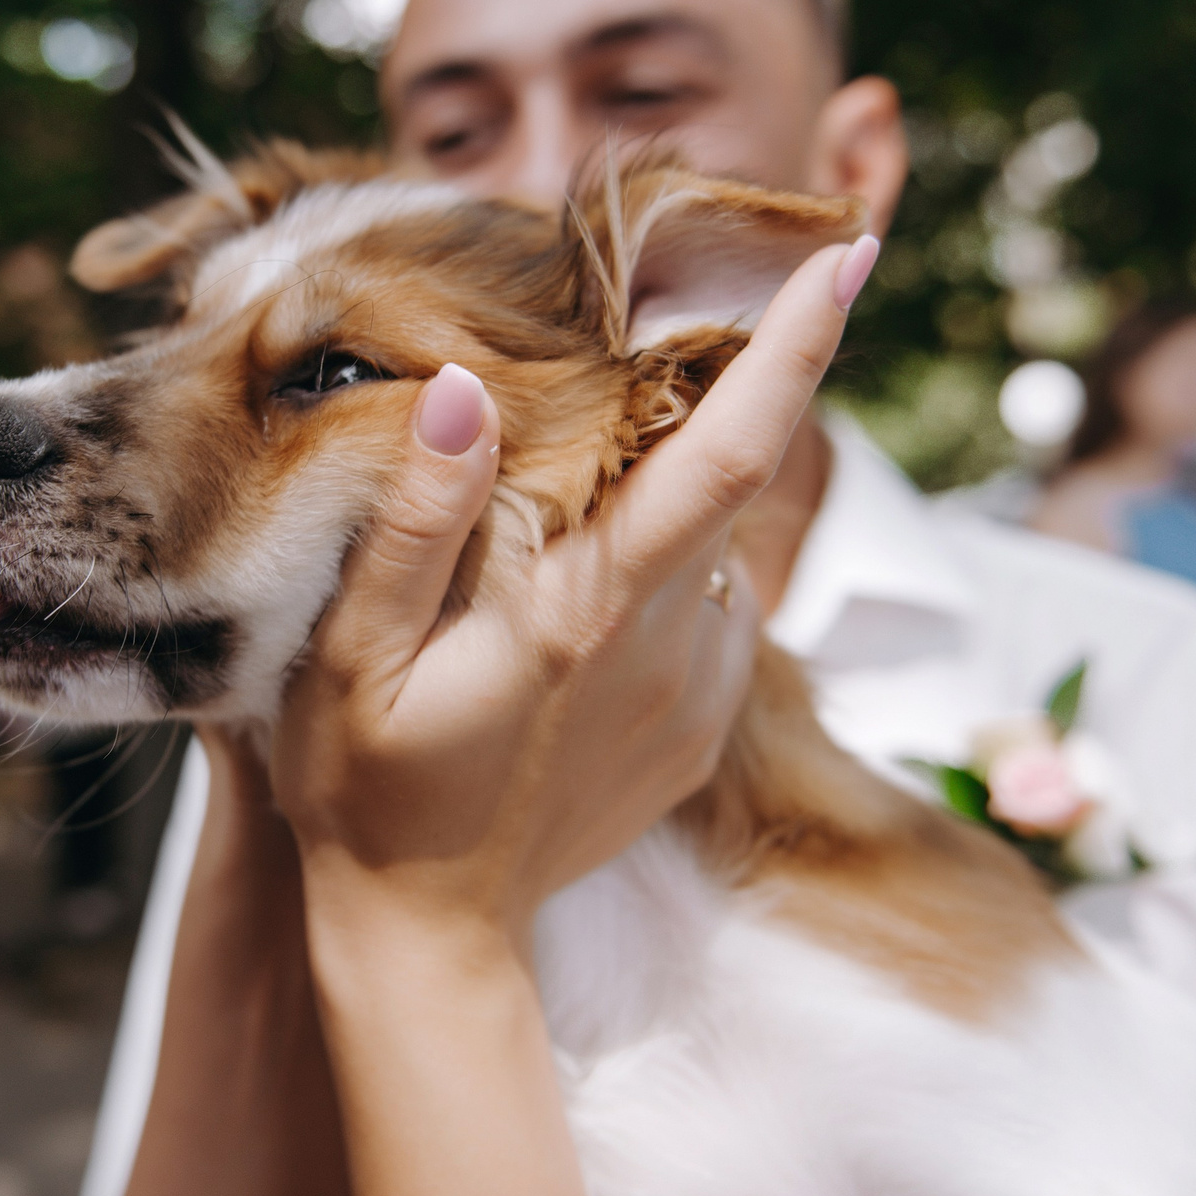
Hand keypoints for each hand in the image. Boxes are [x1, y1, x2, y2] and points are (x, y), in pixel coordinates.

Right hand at [274, 238, 869, 955]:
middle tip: (708, 292)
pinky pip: (707, 607)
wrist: (429, 939)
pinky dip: (671, 562)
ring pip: (718, 541)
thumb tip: (461, 386)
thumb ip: (412, 523)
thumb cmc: (366, 790)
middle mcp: (667, 645)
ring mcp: (696, 691)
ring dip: (684, 481)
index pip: (722, 456)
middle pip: (741, 474)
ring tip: (598, 464)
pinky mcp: (701, 727)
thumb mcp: (348, 658)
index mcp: (586, 610)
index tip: (847, 256)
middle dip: (744, 374)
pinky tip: (590, 580)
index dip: (791, 352)